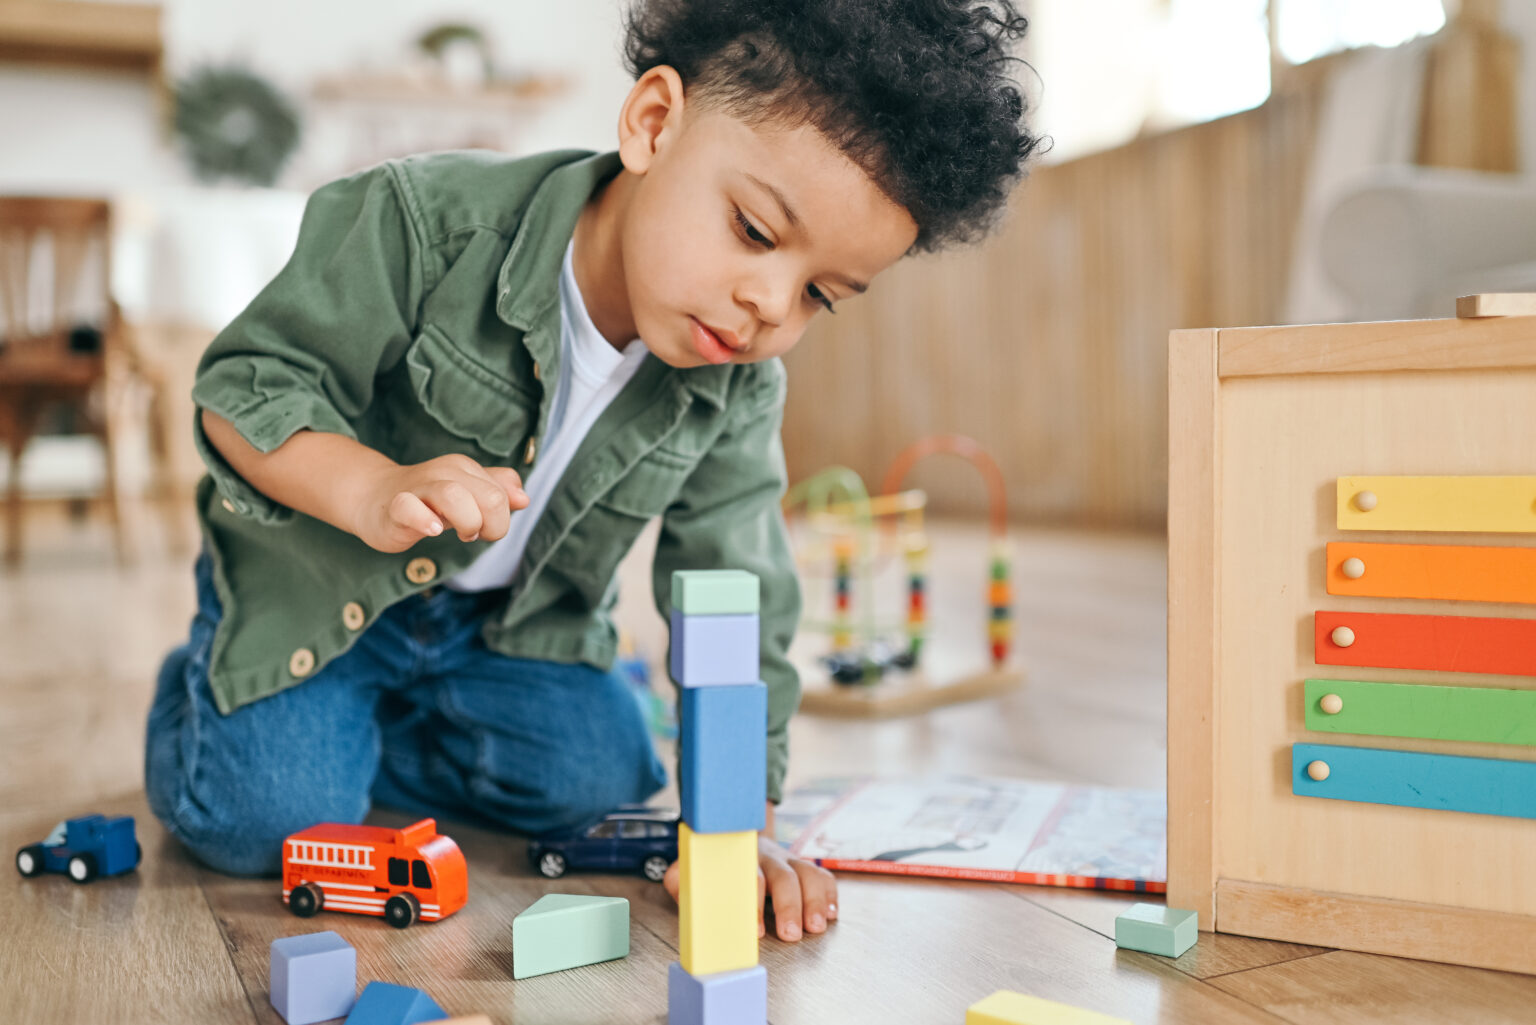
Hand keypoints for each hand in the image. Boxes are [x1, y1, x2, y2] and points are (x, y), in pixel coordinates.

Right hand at [353, 453, 528, 552]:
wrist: (373, 499)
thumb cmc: (426, 500)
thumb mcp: (466, 493)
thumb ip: (496, 490)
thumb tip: (524, 498)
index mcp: (465, 469)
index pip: (503, 494)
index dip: (499, 520)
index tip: (481, 528)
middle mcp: (444, 473)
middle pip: (490, 497)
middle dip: (490, 525)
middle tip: (470, 534)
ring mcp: (418, 488)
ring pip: (455, 496)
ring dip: (466, 522)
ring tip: (454, 532)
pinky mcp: (395, 507)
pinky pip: (409, 508)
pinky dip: (424, 520)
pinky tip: (431, 530)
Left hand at [662, 804, 838, 942]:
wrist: (734, 834)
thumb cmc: (713, 864)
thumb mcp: (691, 868)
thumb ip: (682, 878)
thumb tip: (681, 887)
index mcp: (738, 858)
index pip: (749, 876)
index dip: (754, 903)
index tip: (757, 929)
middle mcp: (766, 856)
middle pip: (783, 875)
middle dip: (789, 905)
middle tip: (791, 933)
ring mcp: (787, 860)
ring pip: (807, 873)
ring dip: (814, 901)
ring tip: (816, 927)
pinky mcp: (802, 867)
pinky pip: (822, 875)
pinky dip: (829, 894)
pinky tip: (830, 915)